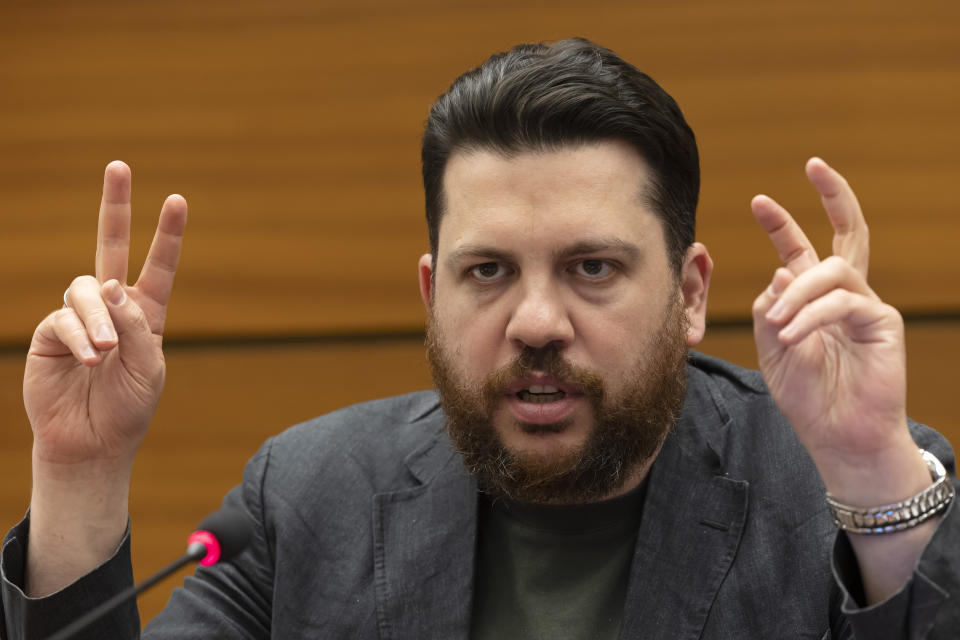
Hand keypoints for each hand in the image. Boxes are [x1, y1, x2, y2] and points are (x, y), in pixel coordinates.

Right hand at [24, 161, 186, 470]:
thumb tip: (110, 283)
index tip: (177, 200)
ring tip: (104, 352)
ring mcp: (80, 317)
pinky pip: (64, 319)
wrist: (93, 443)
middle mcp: (113, 308)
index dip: (168, 234)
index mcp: (146, 313)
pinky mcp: (52, 332)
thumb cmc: (128, 407)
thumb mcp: (147, 367)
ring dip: (98, 317)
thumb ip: (135, 325)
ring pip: (86, 289)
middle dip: (115, 206)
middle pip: (112, 246)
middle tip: (119, 165)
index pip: (158, 266)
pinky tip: (89, 359)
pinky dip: (80, 337)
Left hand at [751, 158, 943, 603]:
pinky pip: (843, 303)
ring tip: (778, 329)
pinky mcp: (881, 323)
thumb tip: (782, 268)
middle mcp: (842, 295)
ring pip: (832, 271)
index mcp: (812, 299)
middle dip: (833, 195)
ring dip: (797, 294)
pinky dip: (811, 316)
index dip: (782, 224)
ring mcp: (865, 306)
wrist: (836, 436)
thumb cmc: (806, 396)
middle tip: (814, 164)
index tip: (759, 200)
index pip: (801, 250)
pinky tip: (792, 336)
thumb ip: (769, 309)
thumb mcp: (771, 349)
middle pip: (848, 233)